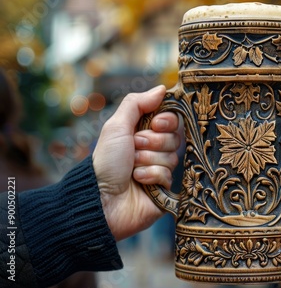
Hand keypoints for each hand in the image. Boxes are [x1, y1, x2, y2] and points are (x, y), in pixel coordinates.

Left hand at [92, 85, 179, 240]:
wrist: (101, 199)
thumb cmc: (105, 162)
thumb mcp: (116, 127)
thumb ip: (137, 104)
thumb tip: (162, 88)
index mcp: (144, 133)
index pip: (171, 120)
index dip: (167, 121)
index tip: (155, 124)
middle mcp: (155, 150)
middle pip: (174, 137)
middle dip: (152, 142)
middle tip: (134, 148)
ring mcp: (161, 169)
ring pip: (172, 157)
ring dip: (147, 160)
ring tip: (132, 168)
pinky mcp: (165, 189)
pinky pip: (169, 175)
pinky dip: (150, 176)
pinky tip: (138, 181)